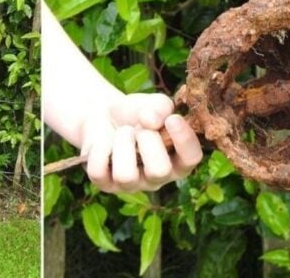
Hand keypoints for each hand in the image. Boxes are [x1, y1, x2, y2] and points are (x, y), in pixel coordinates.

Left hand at [79, 93, 201, 192]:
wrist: (104, 114)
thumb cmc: (137, 113)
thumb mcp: (153, 103)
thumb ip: (161, 107)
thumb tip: (152, 121)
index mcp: (177, 159)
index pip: (191, 158)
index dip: (184, 139)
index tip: (172, 119)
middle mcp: (156, 178)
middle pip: (160, 171)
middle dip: (148, 140)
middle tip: (140, 127)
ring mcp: (130, 184)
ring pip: (126, 176)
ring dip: (122, 144)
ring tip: (122, 132)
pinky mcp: (104, 183)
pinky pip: (98, 172)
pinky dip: (99, 149)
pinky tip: (103, 141)